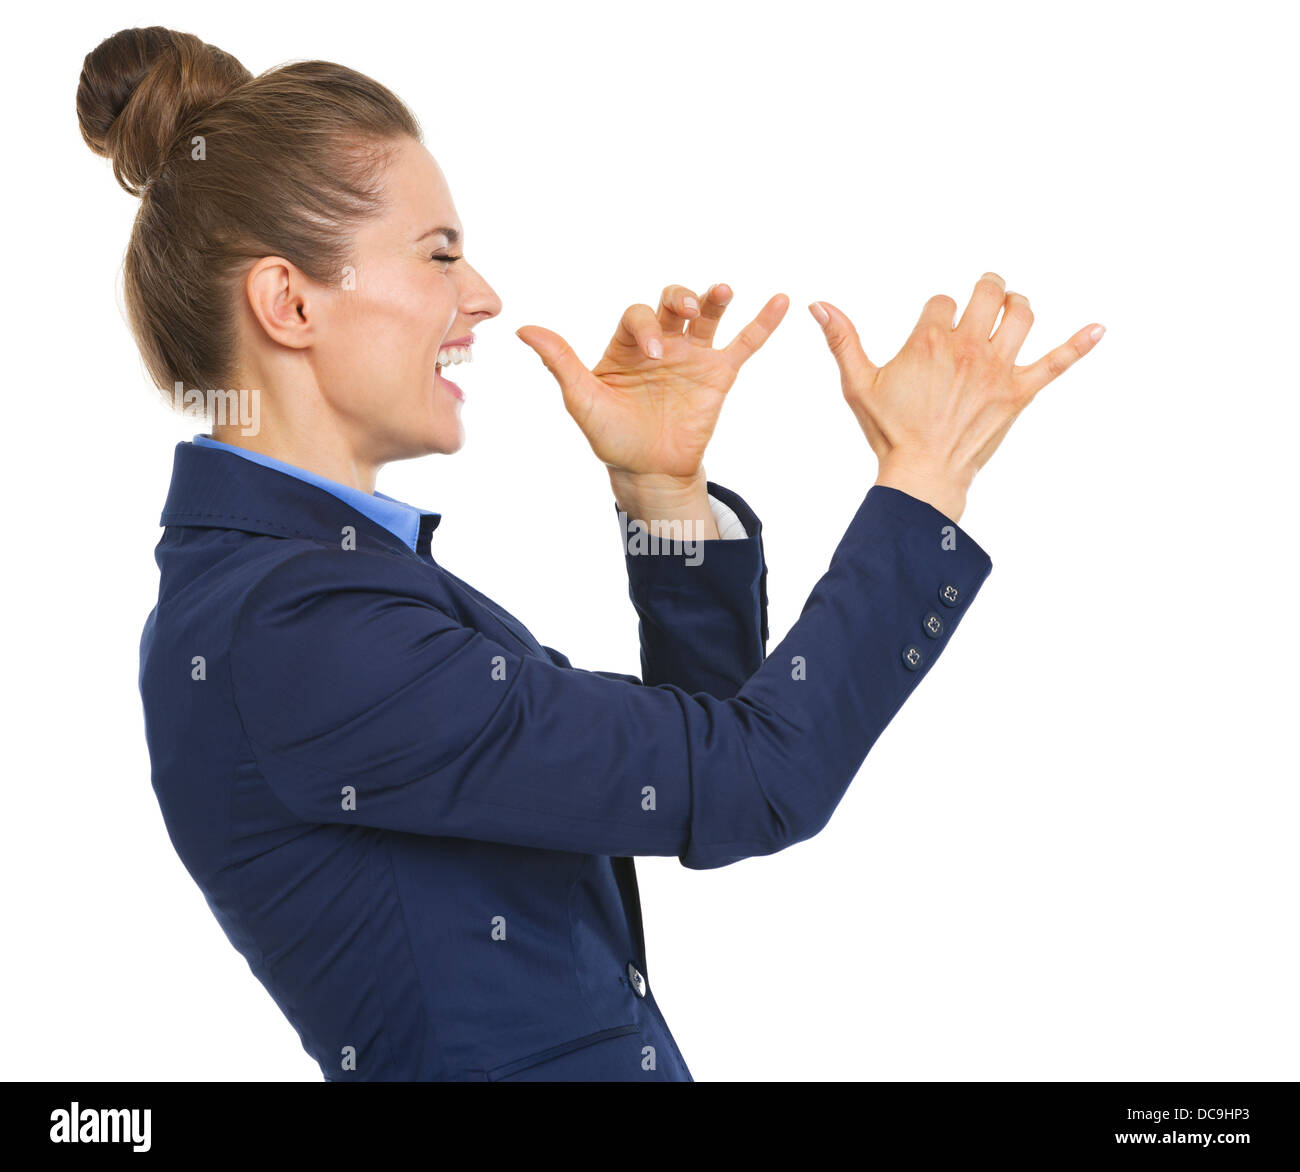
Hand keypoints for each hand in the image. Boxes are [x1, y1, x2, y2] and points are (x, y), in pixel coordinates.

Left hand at [517, 283, 788, 479]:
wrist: (648, 471)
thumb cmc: (612, 437)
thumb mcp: (583, 400)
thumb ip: (560, 362)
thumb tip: (524, 328)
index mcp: (627, 345)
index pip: (638, 317)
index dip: (647, 327)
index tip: (653, 354)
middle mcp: (661, 343)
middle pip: (672, 303)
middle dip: (680, 299)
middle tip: (686, 310)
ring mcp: (692, 357)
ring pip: (707, 315)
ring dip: (714, 297)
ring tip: (721, 291)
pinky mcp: (719, 375)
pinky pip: (744, 344)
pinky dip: (763, 323)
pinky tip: (782, 301)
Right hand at [810, 272, 1103, 521]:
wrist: (923, 475)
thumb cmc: (889, 432)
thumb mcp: (858, 383)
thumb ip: (842, 340)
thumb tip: (818, 304)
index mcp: (930, 341)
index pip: (942, 301)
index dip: (937, 312)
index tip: (932, 332)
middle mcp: (969, 347)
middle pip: (989, 293)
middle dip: (987, 288)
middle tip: (985, 292)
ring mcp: (999, 369)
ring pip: (1022, 315)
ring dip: (1020, 304)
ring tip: (1013, 306)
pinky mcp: (1020, 392)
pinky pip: (1057, 362)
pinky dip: (1080, 344)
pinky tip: (1101, 328)